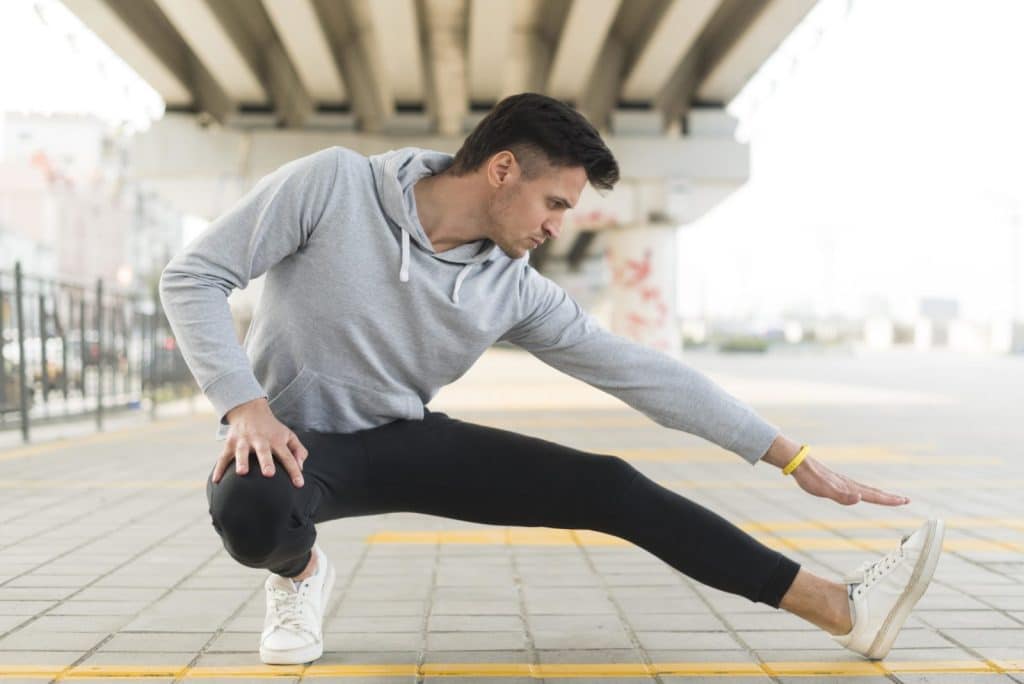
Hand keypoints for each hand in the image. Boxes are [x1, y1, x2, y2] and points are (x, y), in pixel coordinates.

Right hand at [211, 397, 307, 487]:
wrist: (250, 410)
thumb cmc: (272, 429)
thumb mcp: (289, 435)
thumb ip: (298, 451)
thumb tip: (301, 467)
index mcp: (276, 440)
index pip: (288, 457)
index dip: (294, 470)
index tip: (299, 484)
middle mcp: (260, 440)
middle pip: (264, 451)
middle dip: (266, 462)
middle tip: (269, 474)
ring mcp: (244, 441)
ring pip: (242, 452)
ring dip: (242, 461)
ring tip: (242, 473)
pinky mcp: (230, 443)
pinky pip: (223, 457)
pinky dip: (219, 468)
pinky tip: (217, 481)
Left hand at [791, 455, 909, 505]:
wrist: (799, 463)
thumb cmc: (811, 477)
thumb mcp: (825, 490)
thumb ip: (842, 496)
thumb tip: (859, 499)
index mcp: (850, 488)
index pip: (873, 495)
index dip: (889, 500)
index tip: (904, 501)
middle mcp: (849, 485)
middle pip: (874, 492)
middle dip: (889, 497)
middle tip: (905, 500)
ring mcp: (843, 483)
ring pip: (866, 489)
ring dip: (879, 494)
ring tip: (888, 497)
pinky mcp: (835, 482)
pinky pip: (855, 488)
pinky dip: (864, 492)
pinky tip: (860, 493)